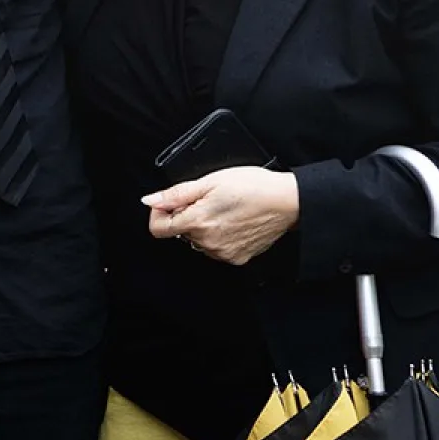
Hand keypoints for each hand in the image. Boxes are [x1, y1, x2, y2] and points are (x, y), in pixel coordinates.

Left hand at [144, 167, 299, 264]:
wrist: (288, 201)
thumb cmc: (253, 186)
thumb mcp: (209, 181)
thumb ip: (175, 194)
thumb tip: (150, 200)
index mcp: (197, 222)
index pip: (158, 229)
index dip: (159, 213)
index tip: (169, 203)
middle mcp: (208, 243)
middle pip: (180, 232)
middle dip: (187, 216)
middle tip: (207, 200)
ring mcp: (223, 253)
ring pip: (199, 241)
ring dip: (203, 227)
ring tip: (223, 209)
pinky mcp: (238, 258)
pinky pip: (217, 249)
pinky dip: (219, 236)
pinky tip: (233, 221)